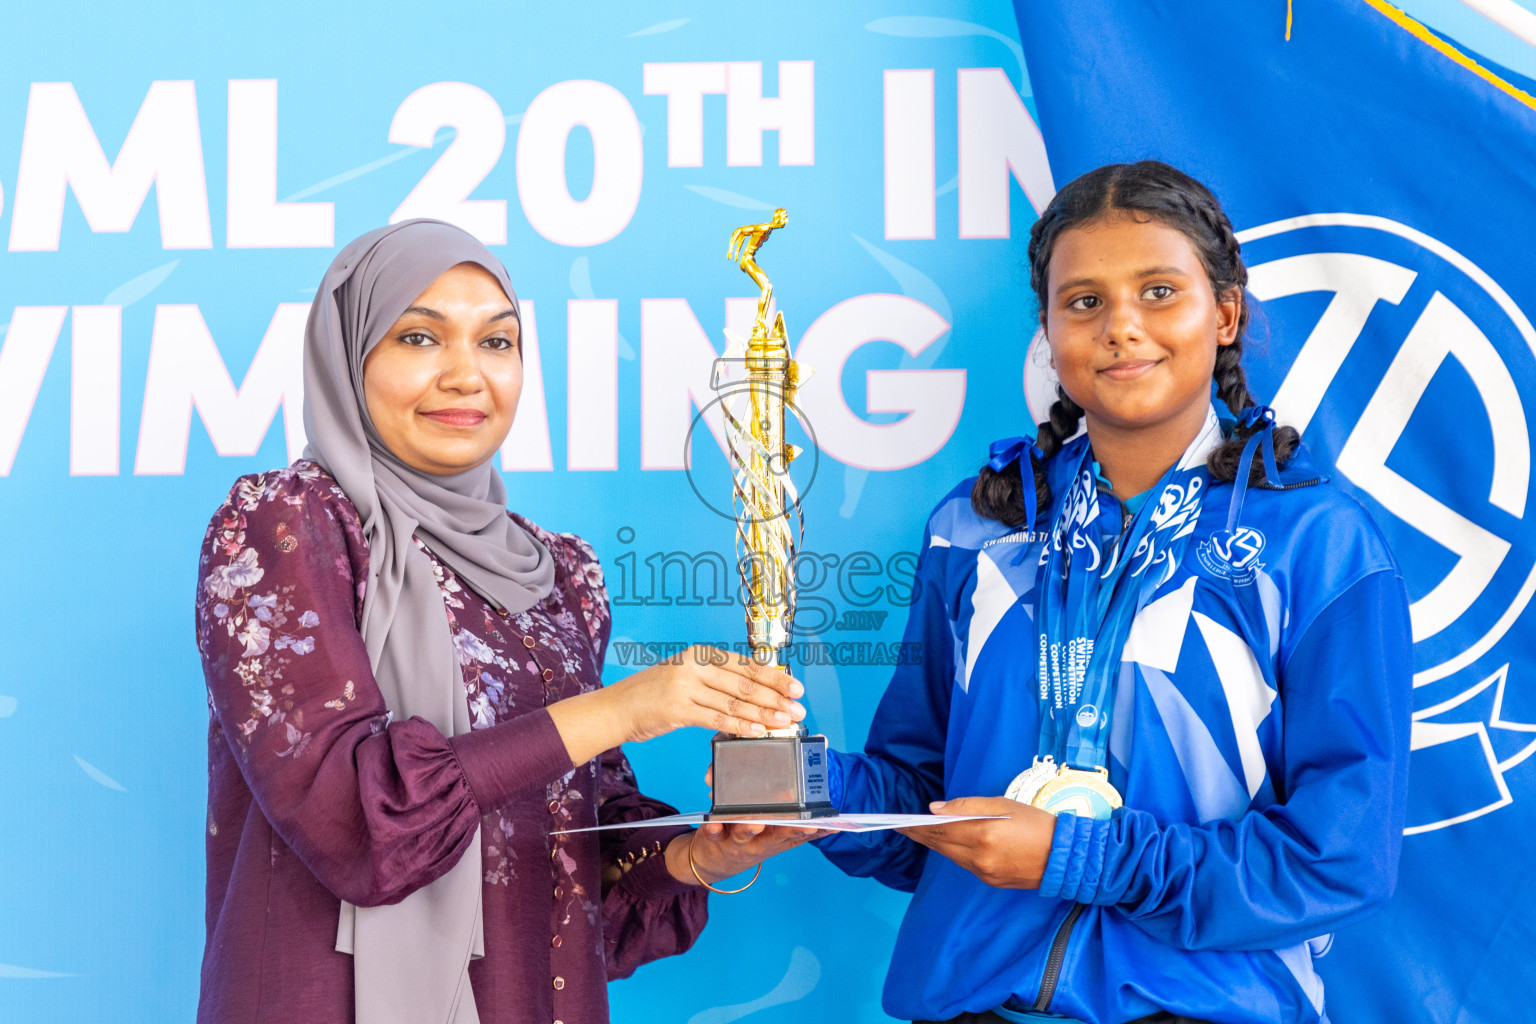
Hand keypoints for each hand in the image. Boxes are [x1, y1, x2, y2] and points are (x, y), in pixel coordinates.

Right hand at [547, 645, 805, 765]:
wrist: (616, 708)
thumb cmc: (653, 696)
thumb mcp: (686, 679)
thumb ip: (716, 682)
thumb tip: (756, 694)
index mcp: (700, 654)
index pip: (745, 665)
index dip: (774, 677)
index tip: (796, 688)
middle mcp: (694, 665)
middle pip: (744, 682)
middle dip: (776, 697)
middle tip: (799, 709)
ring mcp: (685, 686)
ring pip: (734, 701)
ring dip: (764, 713)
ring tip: (786, 722)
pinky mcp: (677, 708)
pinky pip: (716, 719)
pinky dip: (740, 726)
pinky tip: (757, 731)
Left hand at [666, 821, 829, 886]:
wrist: (712, 863)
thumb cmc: (750, 843)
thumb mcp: (777, 842)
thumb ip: (801, 833)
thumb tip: (833, 825)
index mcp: (773, 839)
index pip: (794, 835)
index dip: (810, 832)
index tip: (825, 825)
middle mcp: (757, 842)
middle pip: (774, 836)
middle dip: (787, 830)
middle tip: (801, 823)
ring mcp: (734, 841)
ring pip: (744, 835)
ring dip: (751, 829)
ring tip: (756, 822)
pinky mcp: (712, 836)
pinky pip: (711, 832)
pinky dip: (712, 828)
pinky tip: (713, 822)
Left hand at [896, 796, 1058, 888]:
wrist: (1065, 857)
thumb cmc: (1035, 824)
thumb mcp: (1002, 804)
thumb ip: (967, 806)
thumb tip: (935, 809)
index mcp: (983, 835)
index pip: (940, 830)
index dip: (918, 826)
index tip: (901, 822)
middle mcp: (980, 858)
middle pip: (942, 846)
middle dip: (922, 835)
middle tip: (904, 826)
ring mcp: (985, 873)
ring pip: (951, 857)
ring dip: (936, 844)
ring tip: (922, 832)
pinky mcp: (991, 882)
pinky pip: (966, 865)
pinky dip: (955, 853)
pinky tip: (950, 844)